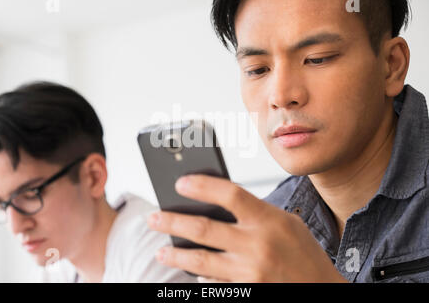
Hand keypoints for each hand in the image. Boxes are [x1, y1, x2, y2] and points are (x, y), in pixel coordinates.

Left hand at [147, 175, 347, 282]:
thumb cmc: (304, 254)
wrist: (322, 290)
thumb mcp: (286, 224)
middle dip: (172, 221)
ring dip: (175, 254)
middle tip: (154, 217)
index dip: (202, 185)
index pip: (230, 194)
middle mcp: (258, 246)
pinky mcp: (246, 291)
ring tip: (162, 250)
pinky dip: (199, 276)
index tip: (180, 183)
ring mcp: (250, 273)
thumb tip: (216, 205)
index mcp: (270, 220)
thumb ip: (255, 213)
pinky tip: (191, 271)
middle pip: (204, 228)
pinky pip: (213, 284)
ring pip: (200, 260)